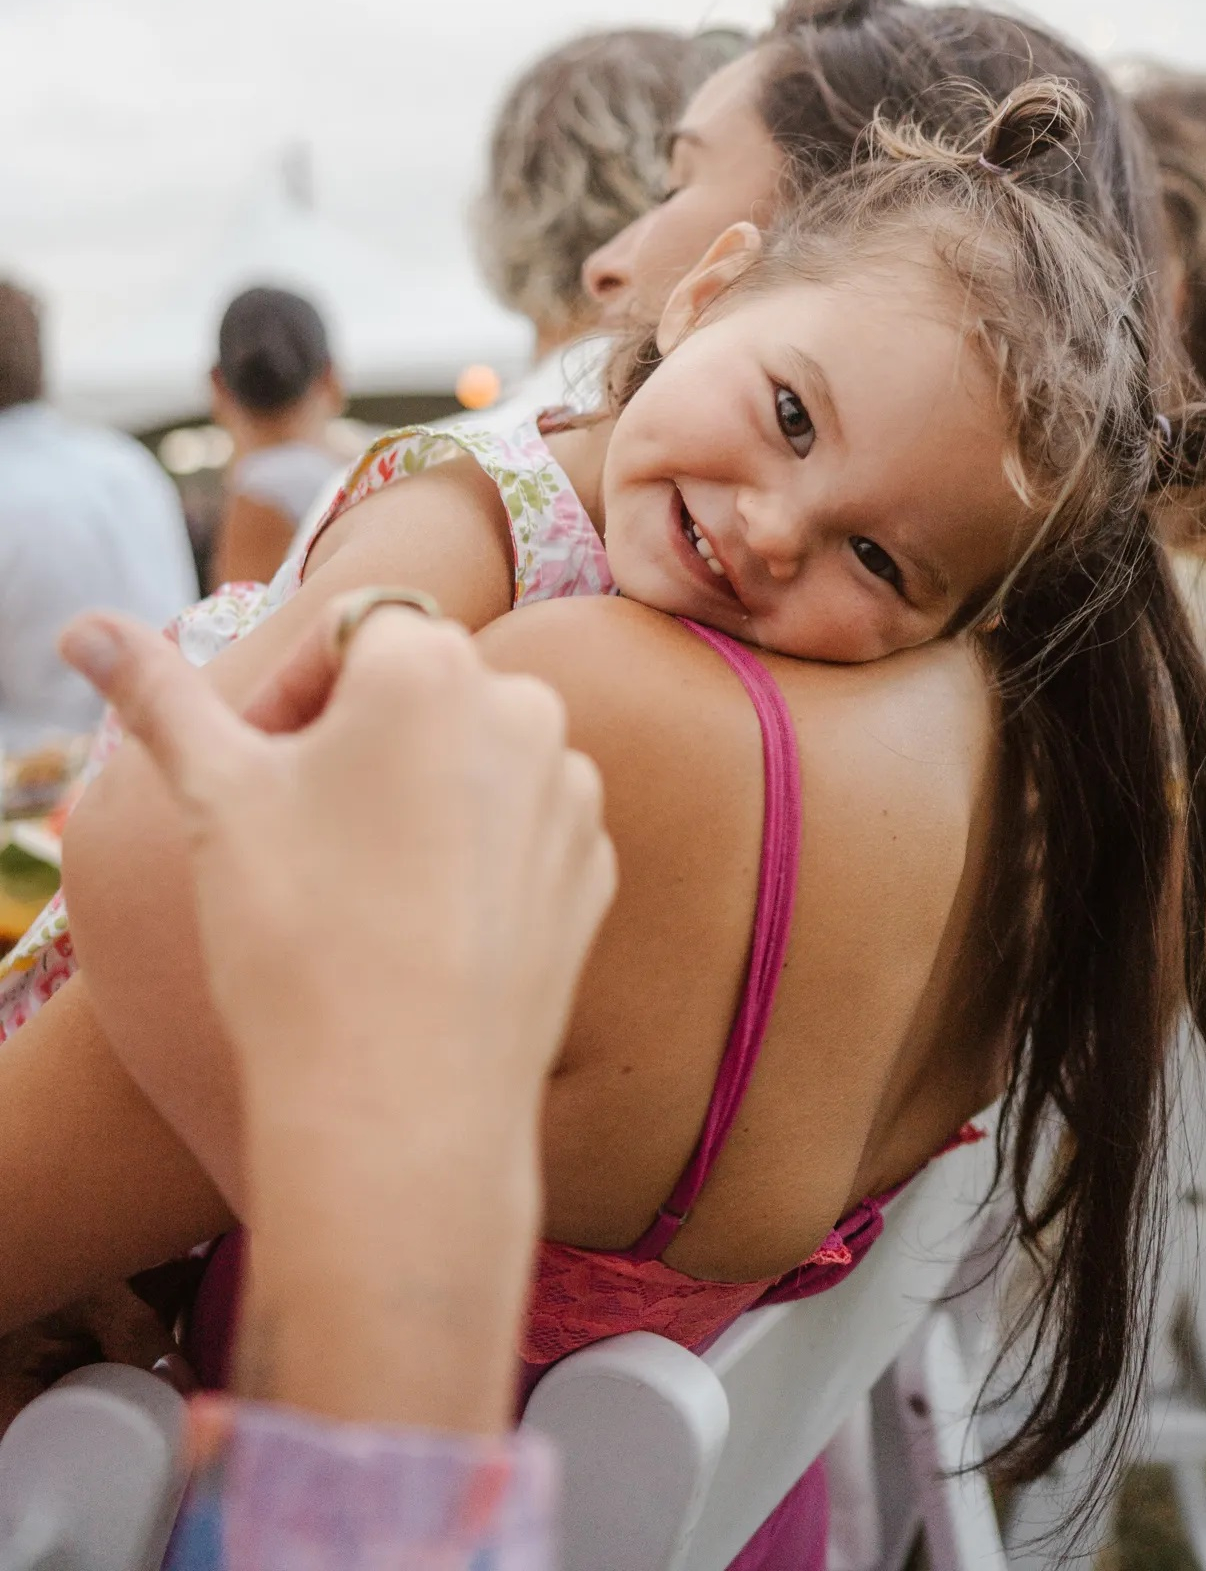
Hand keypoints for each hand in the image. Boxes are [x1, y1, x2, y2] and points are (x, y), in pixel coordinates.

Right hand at [61, 600, 616, 1429]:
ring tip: (358, 886)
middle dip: (355, 740)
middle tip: (296, 832)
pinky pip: (522, 830)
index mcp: (433, 664)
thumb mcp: (214, 794)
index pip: (349, 634)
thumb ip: (157, 694)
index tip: (251, 773)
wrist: (400, 1102)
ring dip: (418, 794)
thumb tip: (84, 631)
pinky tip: (420, 926)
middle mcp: (526, 708)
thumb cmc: (299, 932)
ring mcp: (572, 793)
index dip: (289, 697)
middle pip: (419, 691)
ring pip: (474, 759)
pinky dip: (475, 855)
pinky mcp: (594, 870)